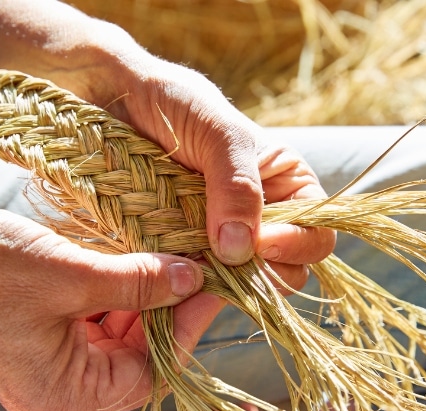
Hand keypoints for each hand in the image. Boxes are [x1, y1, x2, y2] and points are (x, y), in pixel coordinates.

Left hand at [0, 0, 335, 284]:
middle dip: (257, 277)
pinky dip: (183, 297)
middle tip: (221, 269)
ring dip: (217, 293)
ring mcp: (216, 240)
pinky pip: (192, 288)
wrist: (110, 99)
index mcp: (283, 185)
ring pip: (234, 288)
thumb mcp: (217, 132)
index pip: (314, 234)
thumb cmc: (172, 102)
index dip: (297, 245)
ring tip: (188, 286)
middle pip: (281, 271)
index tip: (261, 243)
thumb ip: (236, 186)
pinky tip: (166, 293)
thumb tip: (241, 250)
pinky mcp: (177, 254)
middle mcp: (256, 218)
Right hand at [0, 207, 216, 410]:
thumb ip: (139, 280)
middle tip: (191, 268)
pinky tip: (126, 264)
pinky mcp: (32, 341)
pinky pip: (87, 327)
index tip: (207, 285)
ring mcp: (42, 368)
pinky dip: (110, 298)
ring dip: (138, 301)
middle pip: (133, 357)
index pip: (149, 371)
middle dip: (163, 312)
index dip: (183, 328)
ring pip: (113, 339)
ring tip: (163, 259)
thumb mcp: (73, 273)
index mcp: (64, 393)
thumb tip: (192, 279)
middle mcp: (55, 392)